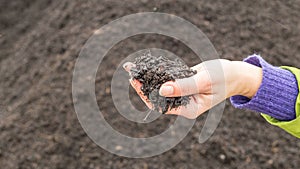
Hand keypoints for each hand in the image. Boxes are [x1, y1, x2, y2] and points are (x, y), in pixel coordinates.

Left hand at [123, 59, 261, 118]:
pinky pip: (167, 78)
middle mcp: (182, 103)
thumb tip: (161, 90)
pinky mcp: (182, 83)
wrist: (234, 74)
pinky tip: (147, 65)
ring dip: (148, 77)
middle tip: (131, 72)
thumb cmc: (224, 79)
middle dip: (143, 85)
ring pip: (160, 86)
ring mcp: (181, 93)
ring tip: (133, 68)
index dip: (147, 95)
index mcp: (188, 109)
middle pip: (158, 96)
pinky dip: (157, 71)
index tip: (136, 83)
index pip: (162, 105)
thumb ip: (183, 87)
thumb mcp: (204, 81)